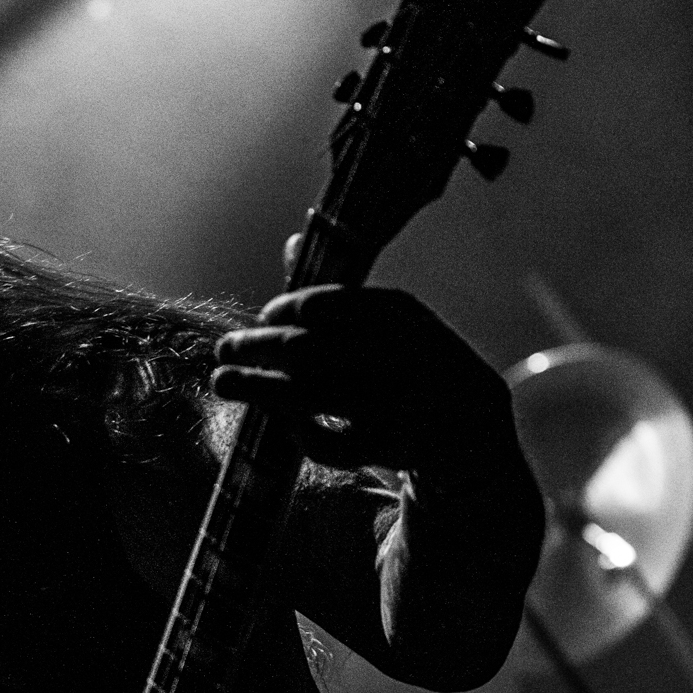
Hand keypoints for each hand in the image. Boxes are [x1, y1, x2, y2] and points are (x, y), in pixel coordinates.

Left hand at [211, 285, 512, 483]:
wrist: (469, 427)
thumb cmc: (412, 364)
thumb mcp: (384, 322)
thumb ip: (337, 293)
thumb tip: (291, 242)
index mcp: (401, 317)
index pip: (329, 306)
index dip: (289, 310)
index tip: (264, 316)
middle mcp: (398, 358)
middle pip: (310, 352)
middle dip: (258, 348)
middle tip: (224, 349)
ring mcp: (394, 406)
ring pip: (311, 396)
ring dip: (259, 388)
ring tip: (223, 382)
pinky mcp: (387, 450)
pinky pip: (329, 442)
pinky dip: (299, 431)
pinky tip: (281, 420)